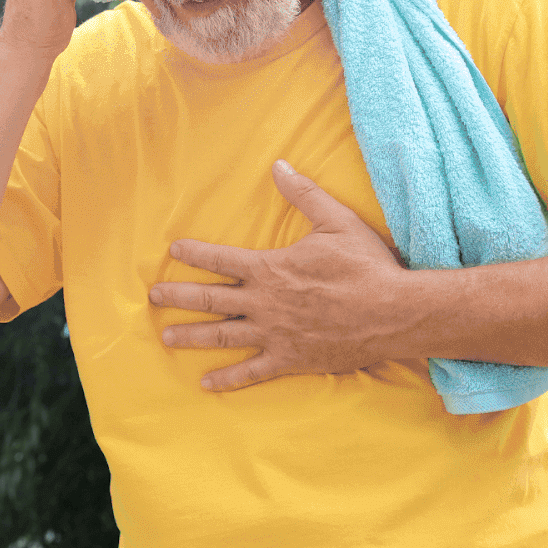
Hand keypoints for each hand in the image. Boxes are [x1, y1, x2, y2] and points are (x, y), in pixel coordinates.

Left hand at [149, 160, 411, 391]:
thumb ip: (303, 194)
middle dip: (179, 296)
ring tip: (166, 337)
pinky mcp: (290, 360)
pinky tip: (206, 382)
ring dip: (191, 336)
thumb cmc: (366, 265)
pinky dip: (228, 378)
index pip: (222, 259)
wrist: (394, 313)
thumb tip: (279, 165)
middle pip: (210, 299)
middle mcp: (265, 302)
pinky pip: (251, 371)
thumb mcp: (336, 221)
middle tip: (153, 297)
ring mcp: (275, 334)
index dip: (195, 253)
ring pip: (222, 335)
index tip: (174, 250)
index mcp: (272, 268)